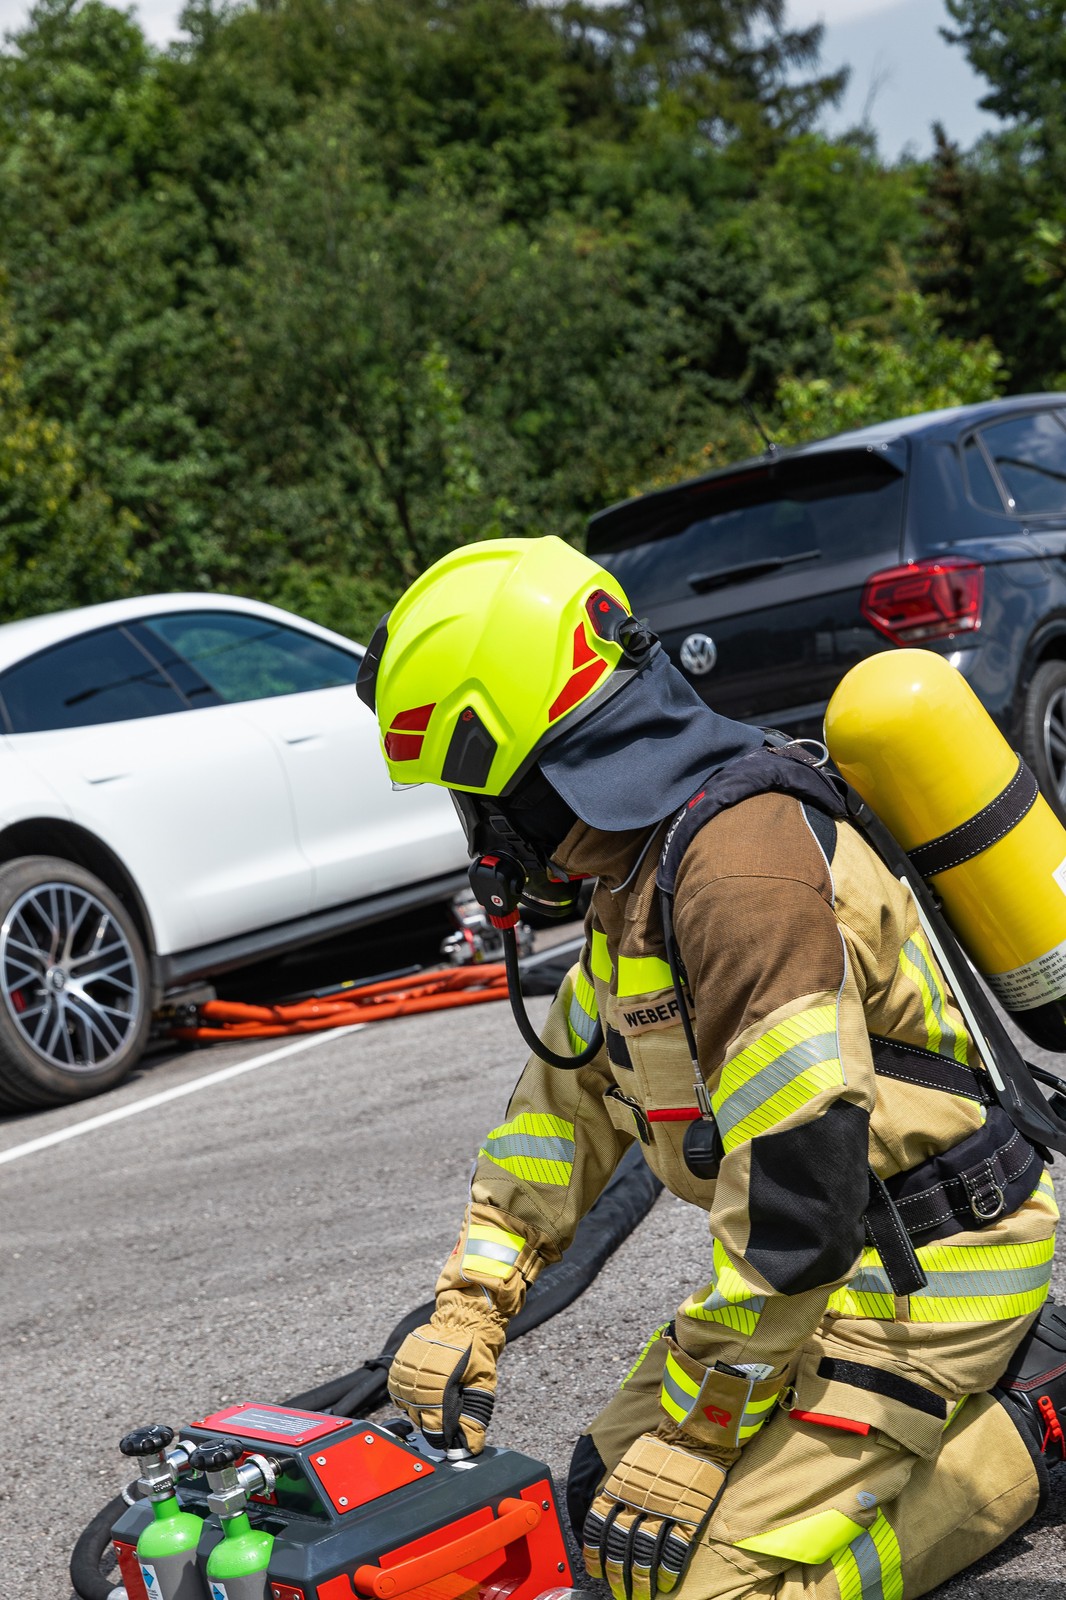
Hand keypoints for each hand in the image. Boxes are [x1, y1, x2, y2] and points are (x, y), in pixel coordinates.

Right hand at [387, 1306, 501, 1454]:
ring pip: (409, 1408)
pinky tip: (427, 1385)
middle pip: (421, 1421)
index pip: (433, 1432)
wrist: (462, 1317)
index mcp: (437, 1390)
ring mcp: (404, 1374)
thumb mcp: (483, 1384)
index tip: (452, 1439)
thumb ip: (475, 1416)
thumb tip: (471, 1446)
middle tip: (451, 1404)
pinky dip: (411, 1395)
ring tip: (440, 1390)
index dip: (444, 1438)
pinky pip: (399, 1393)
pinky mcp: (398, 1365)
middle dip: (436, 1420)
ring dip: (422, 1407)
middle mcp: (416, 1384)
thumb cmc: (476, 1350)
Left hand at [583, 1433, 726, 1599]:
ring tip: (640, 1596)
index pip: (599, 1525)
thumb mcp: (631, 1462)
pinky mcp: (687, 1515)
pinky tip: (666, 1584)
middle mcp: (638, 1499)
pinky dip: (669, 1570)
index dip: (595, 1552)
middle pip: (620, 1545)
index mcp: (621, 1486)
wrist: (694, 1432)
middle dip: (617, 1574)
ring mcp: (663, 1509)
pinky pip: (674, 1549)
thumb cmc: (662, 1446)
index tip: (595, 1570)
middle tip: (618, 1592)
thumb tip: (608, 1509)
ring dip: (641, 1579)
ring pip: (645, 1552)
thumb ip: (620, 1487)